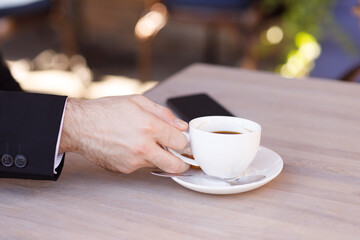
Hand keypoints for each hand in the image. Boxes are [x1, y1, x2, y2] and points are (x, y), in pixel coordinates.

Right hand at [59, 95, 188, 173]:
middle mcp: (143, 147)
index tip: (181, 140)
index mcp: (150, 127)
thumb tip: (181, 126)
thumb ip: (164, 114)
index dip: (183, 141)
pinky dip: (142, 159)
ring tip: (146, 144)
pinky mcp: (124, 169)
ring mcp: (134, 161)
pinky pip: (141, 166)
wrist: (79, 126)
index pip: (181, 142)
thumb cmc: (106, 111)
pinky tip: (131, 147)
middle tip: (181, 157)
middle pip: (176, 165)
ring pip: (158, 165)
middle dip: (182, 163)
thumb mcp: (138, 102)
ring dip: (159, 158)